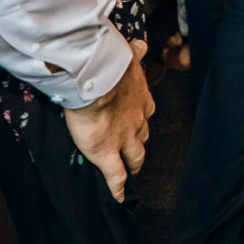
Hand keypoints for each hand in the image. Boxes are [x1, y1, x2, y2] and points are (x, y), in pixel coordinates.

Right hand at [63, 54, 153, 202]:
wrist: (98, 80)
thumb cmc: (111, 66)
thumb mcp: (127, 56)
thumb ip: (134, 53)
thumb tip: (140, 44)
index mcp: (142, 101)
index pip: (145, 112)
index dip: (141, 119)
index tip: (138, 121)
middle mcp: (138, 122)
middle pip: (143, 138)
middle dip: (140, 145)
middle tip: (137, 152)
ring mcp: (124, 140)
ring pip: (134, 158)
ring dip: (134, 165)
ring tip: (133, 172)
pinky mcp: (107, 154)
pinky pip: (116, 177)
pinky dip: (118, 189)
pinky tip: (119, 199)